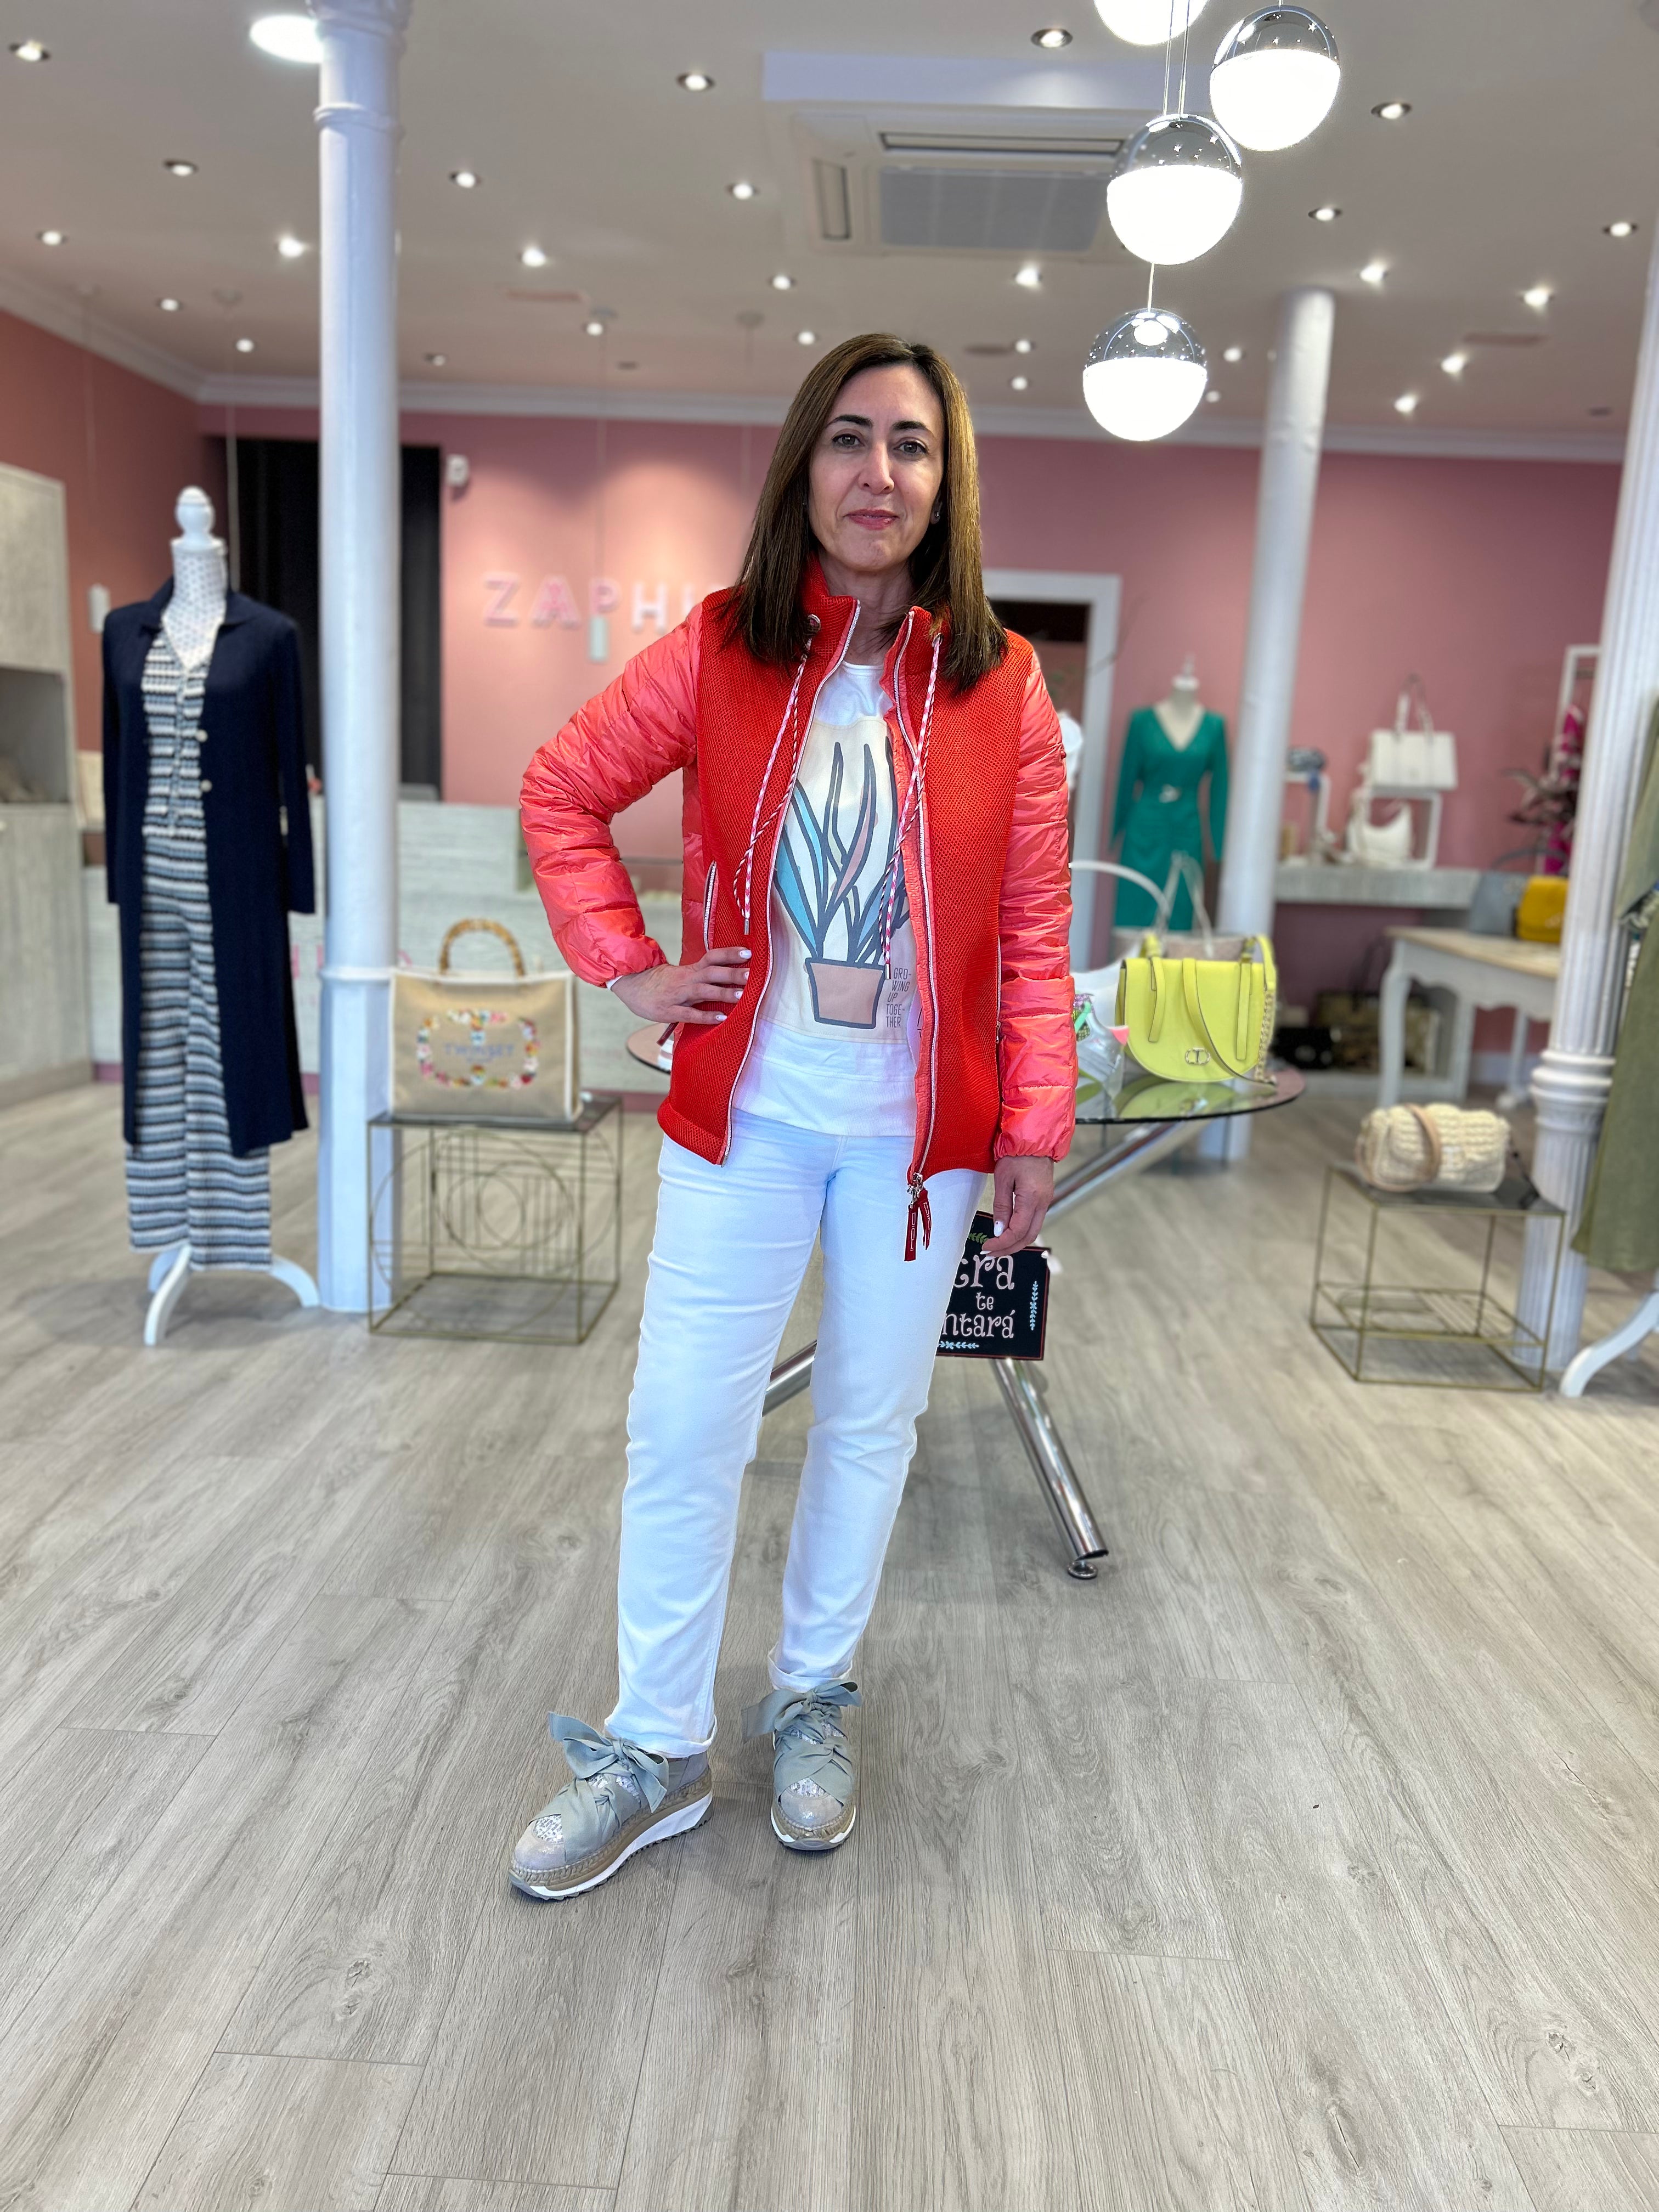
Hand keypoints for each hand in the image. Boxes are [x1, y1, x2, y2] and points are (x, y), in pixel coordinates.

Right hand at [611, 944, 751, 1026]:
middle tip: (751, 974)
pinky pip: (690, 1013)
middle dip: (731, 973)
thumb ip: (700, 975)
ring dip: (722, 993)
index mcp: (689, 970)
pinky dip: (705, 1015)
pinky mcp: (669, 1010)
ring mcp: (677, 995)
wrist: (629, 986)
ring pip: (702, 991)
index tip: (747, 953)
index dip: (729, 954)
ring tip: (741, 995)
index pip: (712, 957)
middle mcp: (685, 979)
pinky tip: (721, 1018)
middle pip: (711, 972)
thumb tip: (726, 973)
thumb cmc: (659, 982)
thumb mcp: (680, 974)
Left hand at [983, 1155, 1054, 1256]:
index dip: (1001, 1243)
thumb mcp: (1003, 1179)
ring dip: (1015, 1242)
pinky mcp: (1044, 1199)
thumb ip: (1002, 1206)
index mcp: (1032, 1199)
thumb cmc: (1017, 1154)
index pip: (1017, 1231)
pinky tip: (1008, 1233)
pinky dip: (1021, 1232)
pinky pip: (1034, 1222)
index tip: (986, 1247)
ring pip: (1033, 1231)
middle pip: (1028, 1237)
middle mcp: (1043, 1203)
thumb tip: (998, 1231)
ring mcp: (1046, 1202)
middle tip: (990, 1253)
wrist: (1035, 1139)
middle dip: (1009, 1248)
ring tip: (997, 1247)